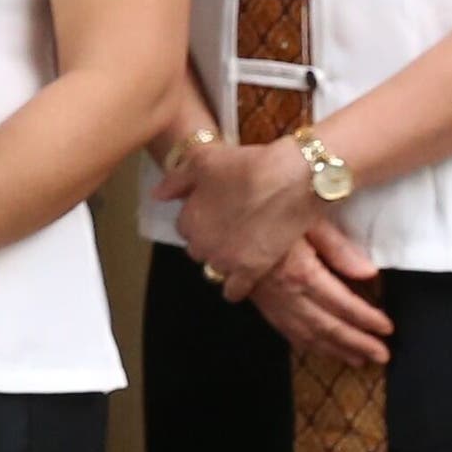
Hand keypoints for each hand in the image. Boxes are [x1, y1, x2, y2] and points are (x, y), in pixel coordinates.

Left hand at [168, 136, 326, 298]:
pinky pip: (234, 291)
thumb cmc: (247, 166)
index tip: (215, 211)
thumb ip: (175, 180)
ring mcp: (226, 260)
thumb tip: (157, 195)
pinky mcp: (251, 271)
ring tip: (239, 248)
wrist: (293, 179)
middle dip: (210, 240)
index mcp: (188, 220)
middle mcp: (202, 244)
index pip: (184, 227)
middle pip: (198, 249)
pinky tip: (242, 278)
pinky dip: (235, 287)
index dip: (200, 218)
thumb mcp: (203, 160)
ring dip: (222, 261)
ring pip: (214, 269)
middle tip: (229, 227)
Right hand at [245, 218, 391, 364]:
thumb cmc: (267, 205)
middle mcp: (283, 291)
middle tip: (382, 355)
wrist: (219, 208)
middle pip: (324, 325)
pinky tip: (317, 348)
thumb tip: (368, 273)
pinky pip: (282, 327)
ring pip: (303, 332)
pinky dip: (303, 342)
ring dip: (332, 349)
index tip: (387, 327)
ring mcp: (267, 298)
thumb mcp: (307, 217)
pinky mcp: (257, 298)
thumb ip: (337, 248)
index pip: (341, 302)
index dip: (366, 317)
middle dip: (355, 342)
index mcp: (299, 271)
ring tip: (357, 360)